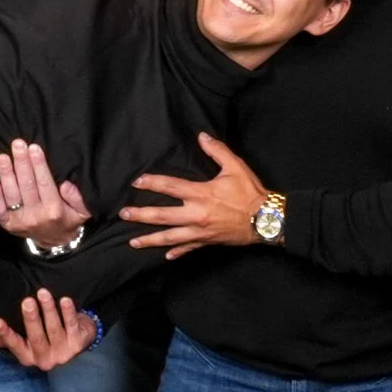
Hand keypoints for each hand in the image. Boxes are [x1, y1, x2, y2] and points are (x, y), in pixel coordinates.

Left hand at [0, 141, 88, 250]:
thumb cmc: (67, 219)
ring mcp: (20, 221)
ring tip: (2, 158)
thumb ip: (78, 198)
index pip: (45, 183)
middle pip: (27, 185)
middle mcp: (36, 216)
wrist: (54, 241)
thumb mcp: (82, 212)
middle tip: (17, 145)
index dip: (38, 165)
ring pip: (12, 195)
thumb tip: (66, 185)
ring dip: (6, 174)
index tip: (34, 148)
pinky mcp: (8, 225)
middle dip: (21, 163)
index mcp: (54, 210)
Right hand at [0, 289, 96, 369]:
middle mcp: (46, 358)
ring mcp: (64, 352)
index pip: (15, 345)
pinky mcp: (78, 343)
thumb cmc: (48, 343)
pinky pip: (72, 325)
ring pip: (54, 329)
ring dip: (49, 310)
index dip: (5, 334)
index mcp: (29, 357)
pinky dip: (69, 312)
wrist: (78, 348)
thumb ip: (8, 341)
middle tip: (27, 301)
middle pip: (37, 337)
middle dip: (31, 319)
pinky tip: (65, 300)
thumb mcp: (27, 346)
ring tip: (43, 293)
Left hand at [120, 132, 271, 258]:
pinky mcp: (208, 242)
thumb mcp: (235, 167)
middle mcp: (196, 214)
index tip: (136, 182)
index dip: (152, 183)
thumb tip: (202, 136)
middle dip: (141, 216)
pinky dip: (176, 252)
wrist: (267, 220)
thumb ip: (217, 150)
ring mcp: (200, 231)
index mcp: (201, 194)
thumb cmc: (250, 192)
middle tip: (123, 215)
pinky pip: (188, 249)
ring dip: (150, 240)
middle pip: (162, 216)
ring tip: (132, 242)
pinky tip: (165, 256)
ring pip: (170, 237)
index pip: (170, 187)